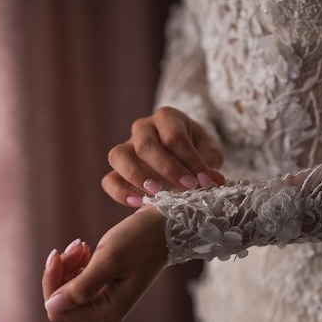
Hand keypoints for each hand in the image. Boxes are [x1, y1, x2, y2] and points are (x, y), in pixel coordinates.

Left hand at [42, 206, 167, 321]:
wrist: (164, 225)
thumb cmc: (139, 240)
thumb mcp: (108, 260)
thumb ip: (80, 286)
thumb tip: (52, 307)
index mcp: (107, 309)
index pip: (59, 310)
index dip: (52, 284)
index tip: (57, 255)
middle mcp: (105, 308)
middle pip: (61, 299)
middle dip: (61, 271)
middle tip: (76, 245)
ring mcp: (105, 295)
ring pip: (68, 286)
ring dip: (69, 263)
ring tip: (82, 244)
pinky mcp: (105, 282)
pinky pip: (78, 277)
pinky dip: (76, 261)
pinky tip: (85, 246)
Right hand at [102, 106, 224, 206]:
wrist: (182, 156)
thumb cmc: (196, 150)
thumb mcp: (208, 152)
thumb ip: (209, 164)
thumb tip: (213, 180)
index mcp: (167, 118)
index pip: (173, 136)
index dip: (189, 159)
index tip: (203, 180)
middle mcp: (143, 128)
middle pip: (145, 145)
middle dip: (167, 169)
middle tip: (187, 187)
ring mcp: (126, 147)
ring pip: (119, 156)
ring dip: (138, 177)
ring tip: (157, 194)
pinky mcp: (118, 170)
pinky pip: (109, 180)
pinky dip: (120, 192)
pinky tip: (138, 202)